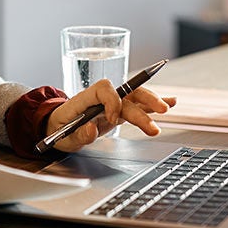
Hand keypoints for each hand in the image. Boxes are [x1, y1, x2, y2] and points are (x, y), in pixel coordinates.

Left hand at [44, 80, 176, 153]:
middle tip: (157, 115)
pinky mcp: (119, 113)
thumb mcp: (63, 138)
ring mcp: (112, 105)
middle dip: (143, 102)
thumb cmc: (59, 130)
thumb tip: (91, 128)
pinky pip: (138, 106)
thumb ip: (78, 135)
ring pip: (135, 97)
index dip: (111, 101)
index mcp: (85, 100)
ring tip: (168, 107)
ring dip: (152, 102)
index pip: (103, 89)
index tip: (112, 119)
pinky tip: (170, 102)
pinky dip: (153, 105)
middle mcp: (101, 99)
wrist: (57, 128)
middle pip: (125, 92)